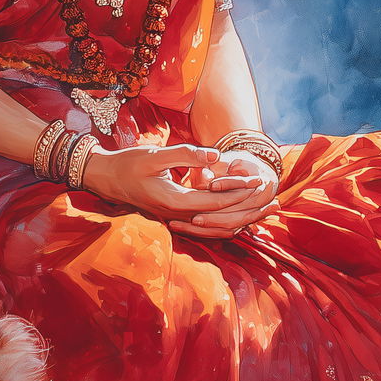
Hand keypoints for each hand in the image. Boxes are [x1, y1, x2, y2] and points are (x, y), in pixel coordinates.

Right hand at [82, 144, 277, 236]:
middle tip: (275, 202)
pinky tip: (240, 215)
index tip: (259, 182)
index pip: (215, 201)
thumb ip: (187, 155)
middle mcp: (178, 215)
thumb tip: (217, 156)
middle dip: (249, 210)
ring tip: (265, 212)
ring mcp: (176, 218)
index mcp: (175, 201)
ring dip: (242, 218)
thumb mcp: (156, 155)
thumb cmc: (128, 164)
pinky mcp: (175, 216)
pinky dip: (225, 221)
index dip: (239, 192)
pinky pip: (206, 224)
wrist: (106, 179)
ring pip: (215, 225)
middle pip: (221, 219)